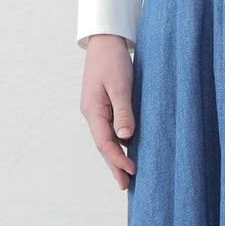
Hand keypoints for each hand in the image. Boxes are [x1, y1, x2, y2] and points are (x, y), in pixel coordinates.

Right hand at [79, 34, 137, 189]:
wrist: (105, 40)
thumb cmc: (113, 59)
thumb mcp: (121, 85)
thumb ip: (124, 111)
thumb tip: (126, 138)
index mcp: (93, 110)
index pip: (104, 143)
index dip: (117, 159)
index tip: (132, 170)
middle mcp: (92, 113)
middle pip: (103, 146)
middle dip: (114, 166)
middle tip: (125, 186)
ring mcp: (97, 110)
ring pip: (106, 140)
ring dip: (116, 158)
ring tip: (126, 175)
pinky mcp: (104, 106)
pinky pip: (110, 130)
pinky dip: (118, 144)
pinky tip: (126, 152)